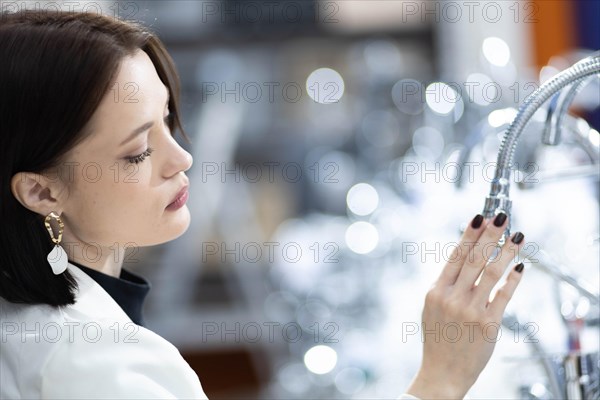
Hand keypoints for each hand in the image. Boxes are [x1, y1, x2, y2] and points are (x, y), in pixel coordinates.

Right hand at [406, 213, 525, 398]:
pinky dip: (512, 280)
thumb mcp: (432, 308)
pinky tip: (520, 267)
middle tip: (501, 217)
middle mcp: (452, 299)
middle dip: (490, 235)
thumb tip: (463, 258)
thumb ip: (446, 285)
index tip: (479, 217)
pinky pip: (503, 296)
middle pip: (474, 259)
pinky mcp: (488, 324)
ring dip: (506, 252)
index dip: (469, 235)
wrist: (442, 373)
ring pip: (491, 273)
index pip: (455, 256)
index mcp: (436, 292)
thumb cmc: (438, 339)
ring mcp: (470, 311)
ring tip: (516, 236)